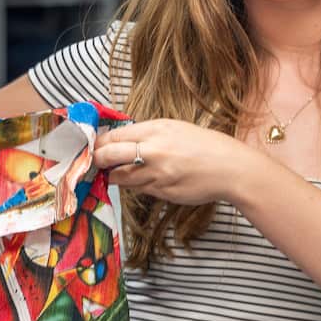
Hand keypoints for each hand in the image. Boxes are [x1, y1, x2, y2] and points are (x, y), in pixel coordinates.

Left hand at [92, 119, 262, 206]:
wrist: (230, 169)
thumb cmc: (205, 145)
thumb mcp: (175, 128)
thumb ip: (147, 134)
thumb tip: (121, 141)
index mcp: (156, 130)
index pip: (115, 136)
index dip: (98, 142)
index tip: (90, 145)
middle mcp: (153, 151)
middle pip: (109, 156)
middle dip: (96, 159)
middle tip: (91, 161)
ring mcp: (157, 174)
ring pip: (121, 177)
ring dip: (114, 175)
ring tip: (112, 172)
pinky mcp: (162, 192)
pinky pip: (139, 189)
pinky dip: (135, 185)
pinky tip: (140, 179)